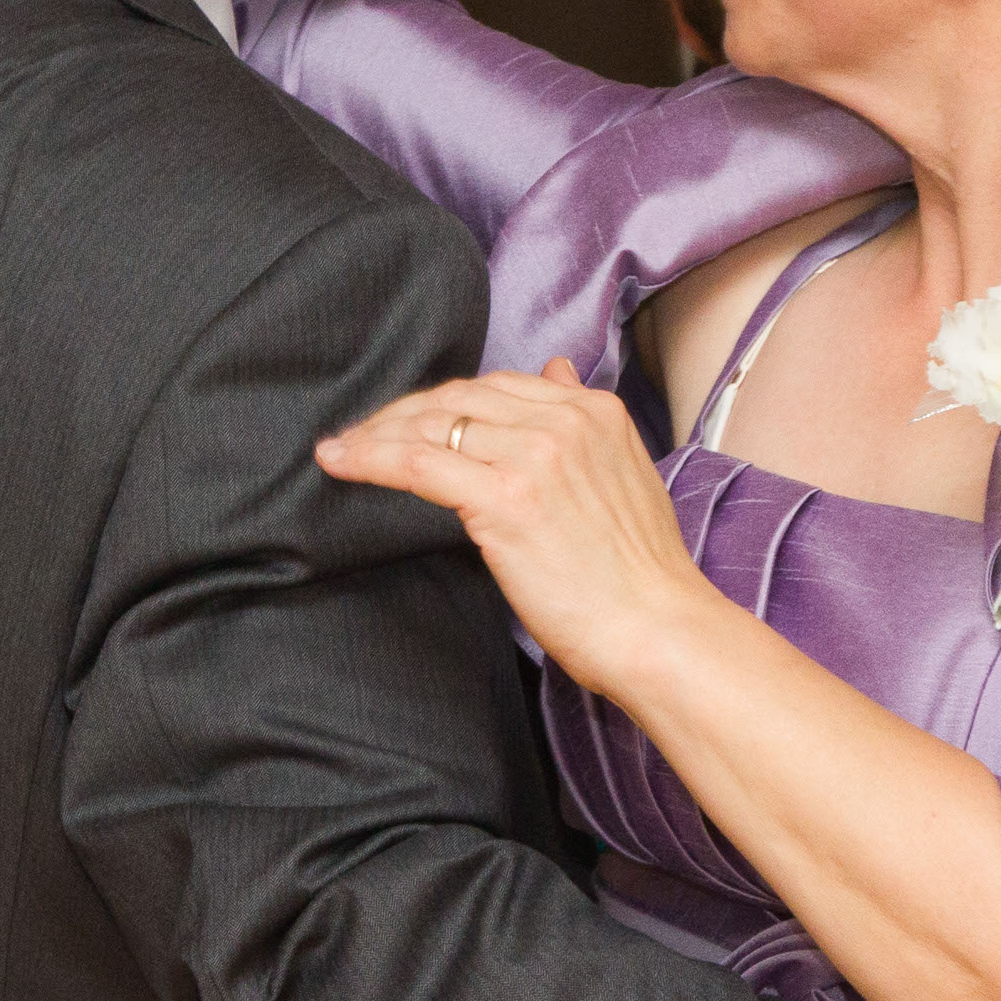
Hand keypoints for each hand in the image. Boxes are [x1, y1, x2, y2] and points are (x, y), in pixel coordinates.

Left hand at [316, 359, 707, 692]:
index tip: (409, 420)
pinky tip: (340, 462)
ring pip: (432, 423)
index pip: (497, 386)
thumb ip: (585, 422)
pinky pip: (418, 463)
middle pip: (458, 396)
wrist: (660, 630)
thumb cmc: (641, 575)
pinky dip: (371, 457)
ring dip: (377, 433)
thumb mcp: (626, 475)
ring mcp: (534, 455)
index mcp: (594, 411)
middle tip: (363, 434)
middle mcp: (564, 420)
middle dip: (402, 411)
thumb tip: (555, 369)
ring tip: (343, 449)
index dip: (443, 401)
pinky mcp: (504, 498)